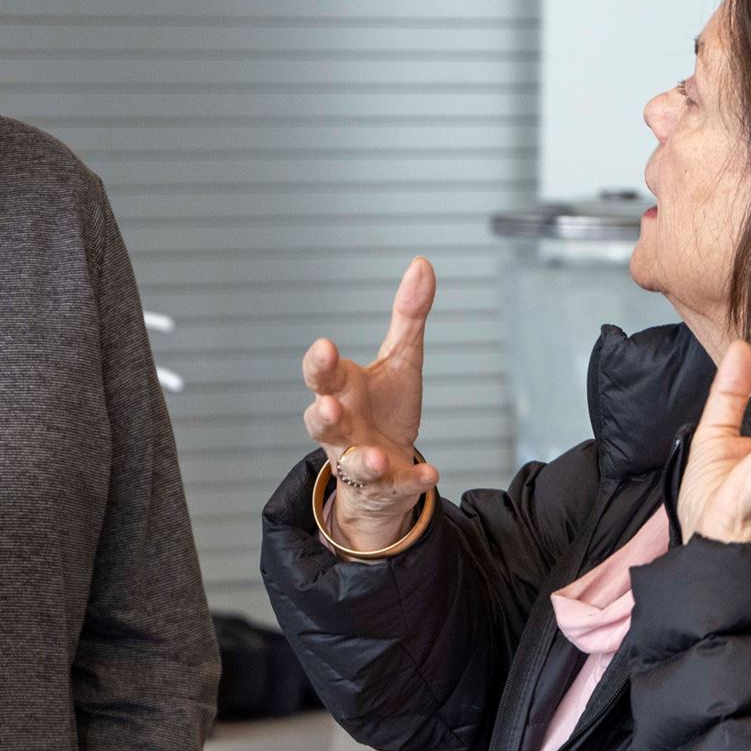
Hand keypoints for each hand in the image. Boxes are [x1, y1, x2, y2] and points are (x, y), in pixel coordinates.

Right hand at [300, 257, 442, 548]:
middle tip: (327, 406)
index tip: (326, 346)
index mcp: (341, 390)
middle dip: (320, 415)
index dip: (319, 363)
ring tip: (375, 457)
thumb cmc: (384, 407)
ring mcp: (361, 460)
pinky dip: (412, 481)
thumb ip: (407, 315)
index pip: (320, 374)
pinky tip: (431, 474)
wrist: (388, 468)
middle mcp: (342, 428)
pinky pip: (398, 487)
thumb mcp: (400, 359)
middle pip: (320, 423)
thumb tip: (423, 263)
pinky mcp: (388, 487)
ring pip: (352, 462)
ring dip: (363, 459)